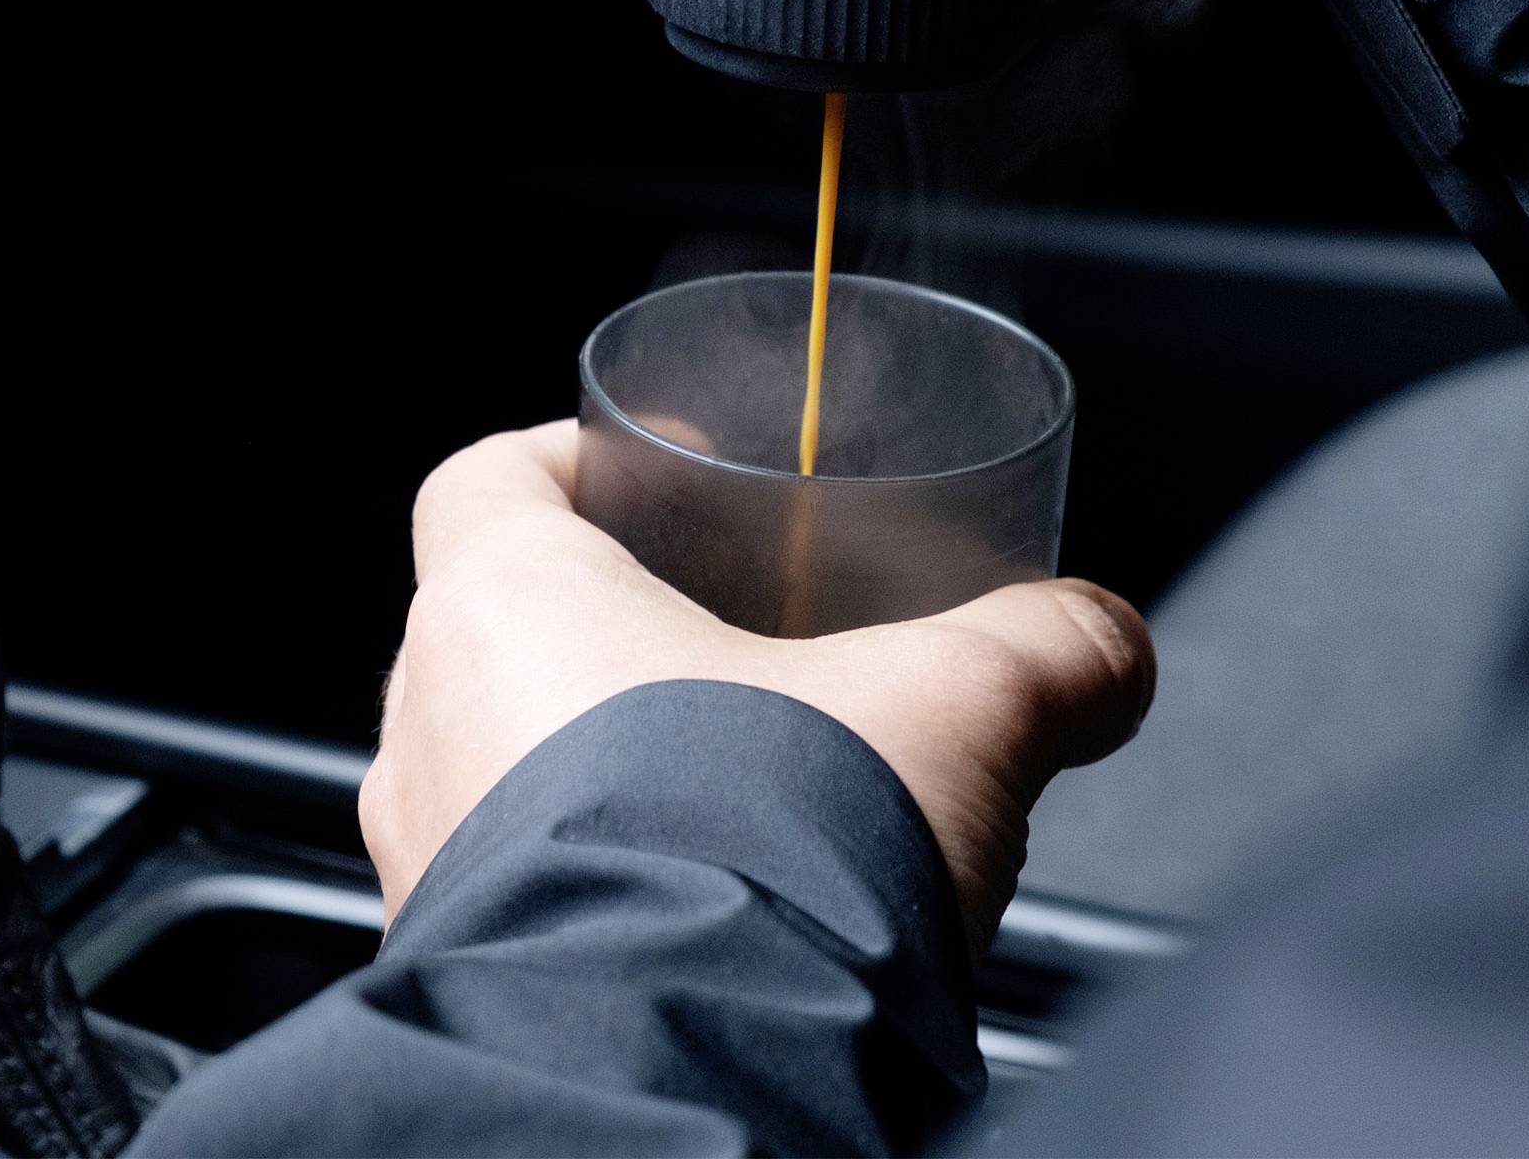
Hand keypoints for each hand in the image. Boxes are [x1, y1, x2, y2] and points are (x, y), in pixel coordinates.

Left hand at [359, 422, 1153, 957]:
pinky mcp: (455, 970)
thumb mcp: (956, 708)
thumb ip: (1045, 650)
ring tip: (726, 784)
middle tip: (724, 635)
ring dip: (590, 759)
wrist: (704, 1075)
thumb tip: (1104, 644)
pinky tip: (701, 906)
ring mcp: (424, 859)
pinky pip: (502, 891)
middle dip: (608, 621)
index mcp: (503, 603)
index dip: (568, 454)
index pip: (489, 476)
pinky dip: (585, 879)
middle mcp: (429, 726)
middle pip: (492, 620)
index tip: (655, 469)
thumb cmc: (769, 862)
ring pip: (489, 762)